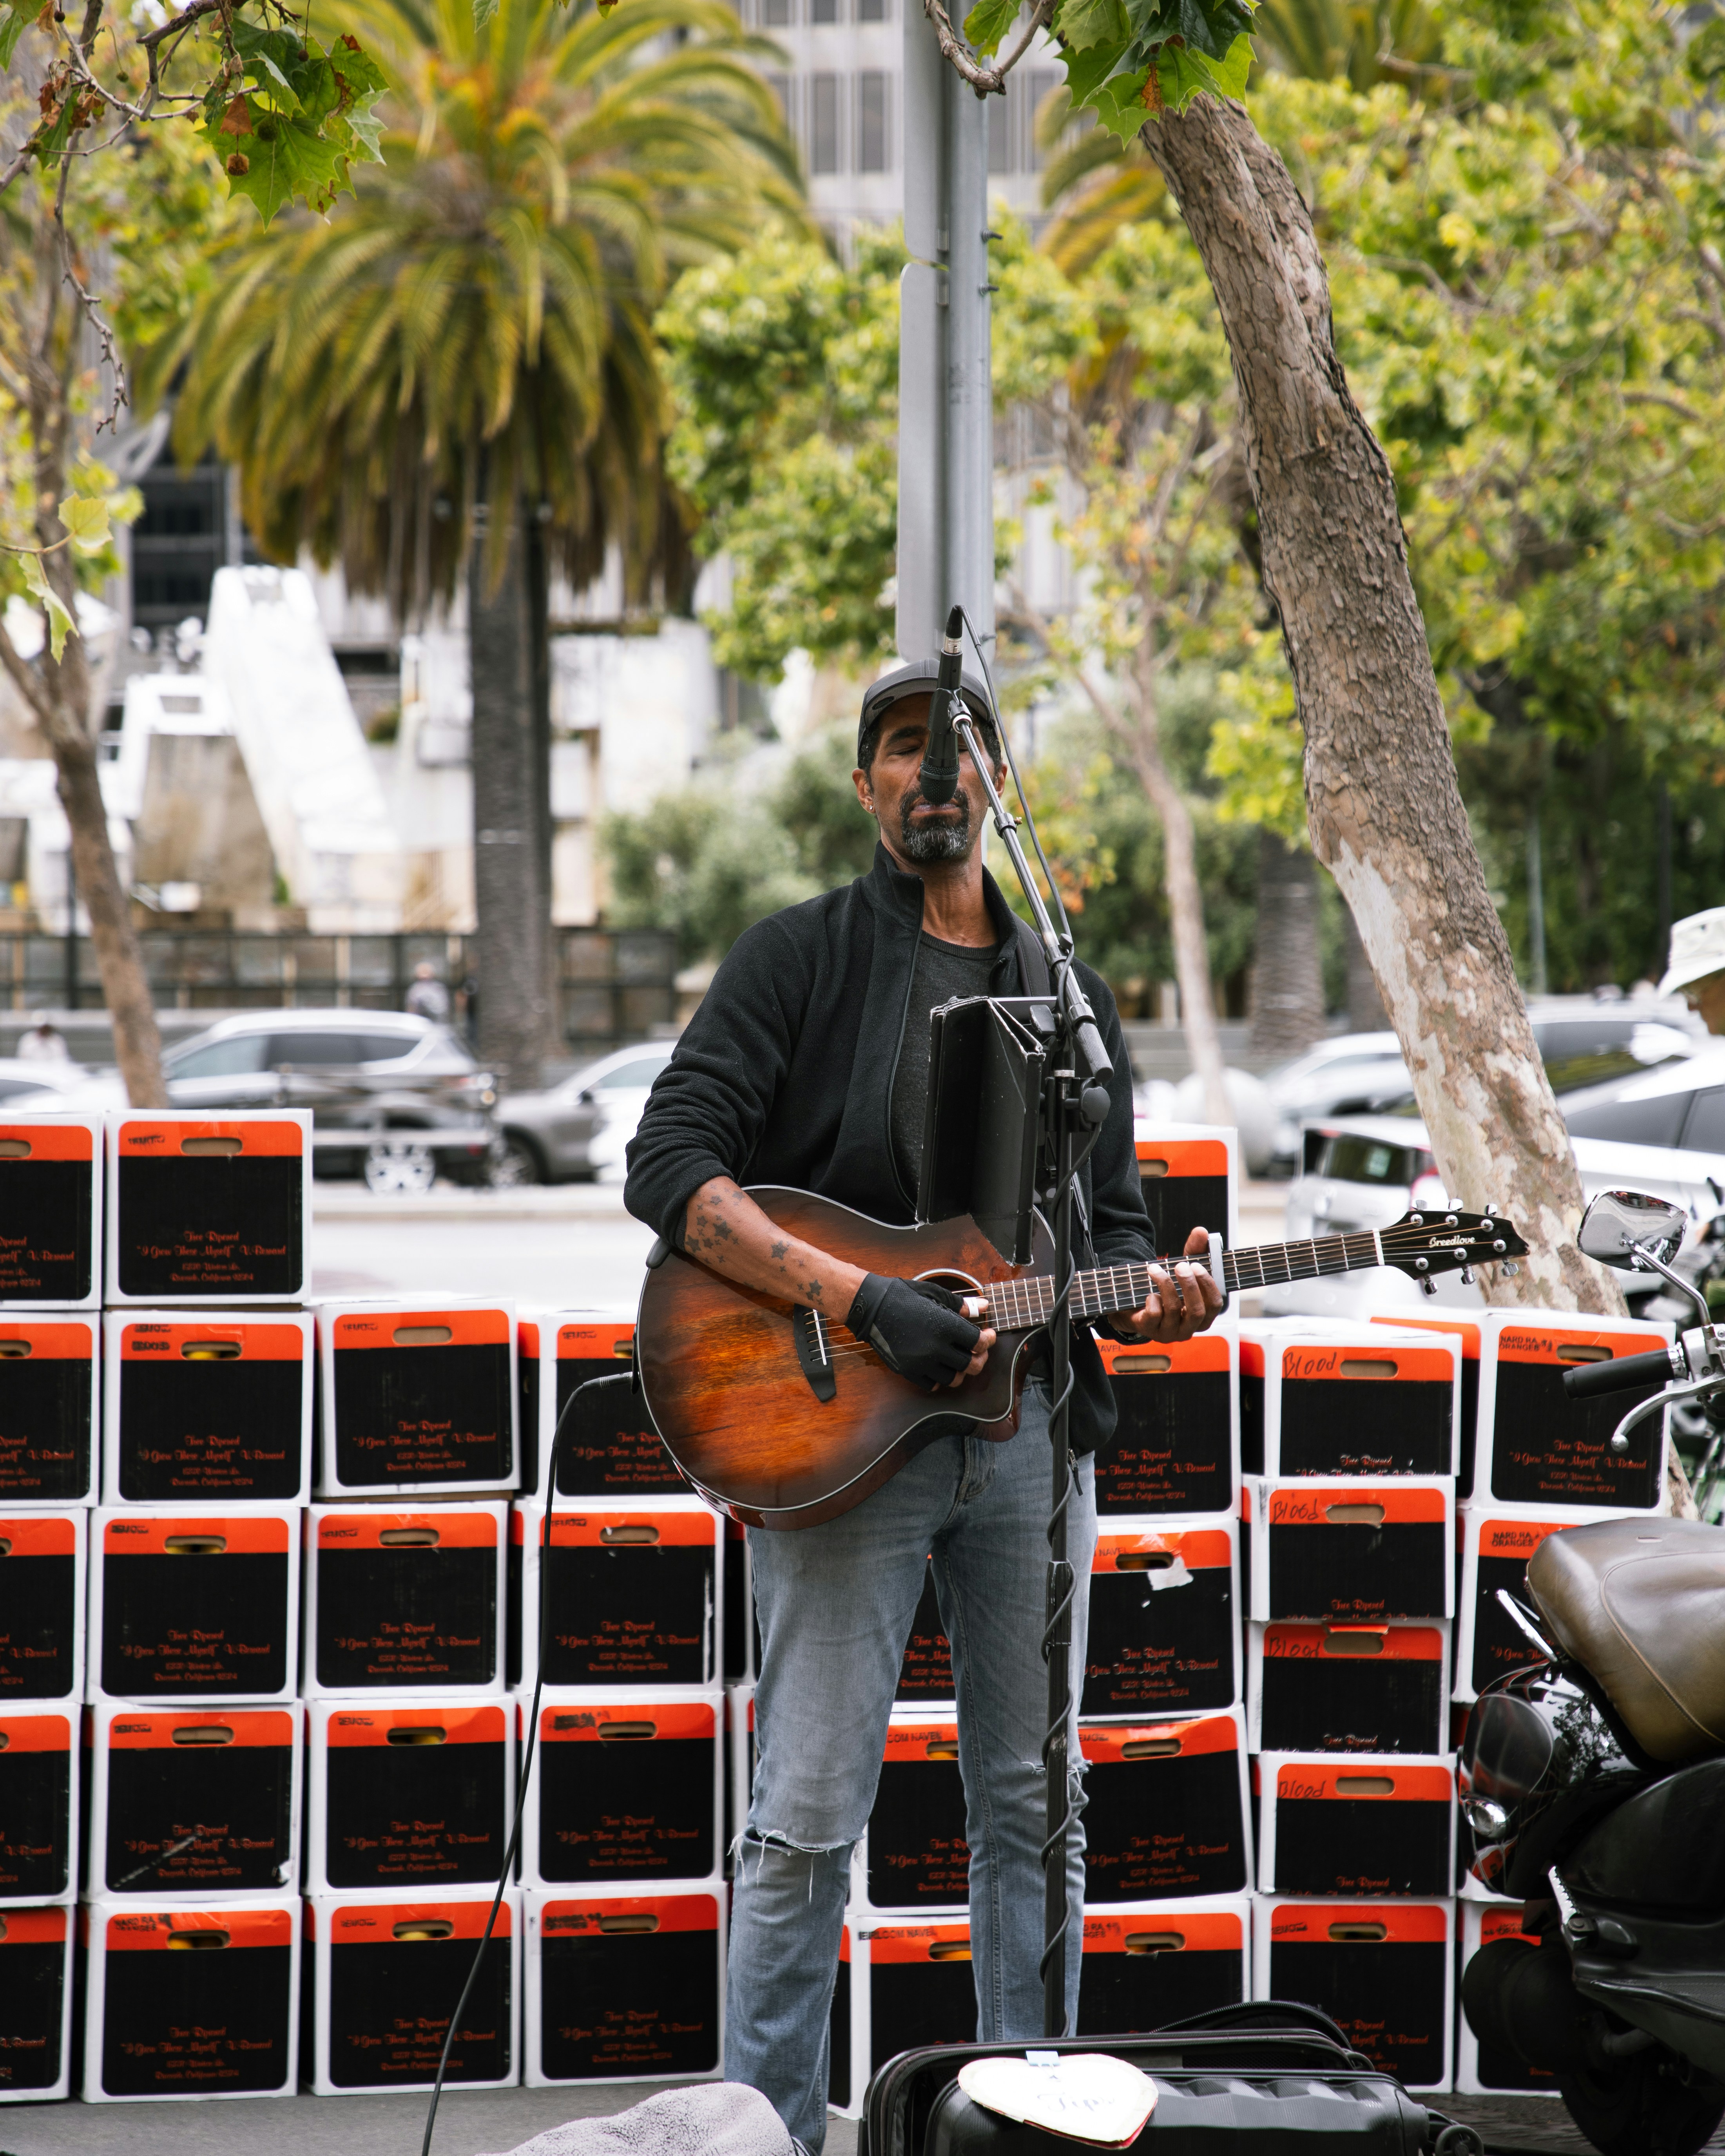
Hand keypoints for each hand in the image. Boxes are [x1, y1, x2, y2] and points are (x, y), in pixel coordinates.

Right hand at [847, 1274, 996, 1389]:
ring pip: (954, 1379)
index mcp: (945, 1326)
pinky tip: (940, 1366)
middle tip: (979, 1351)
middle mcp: (935, 1348)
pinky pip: (932, 1384)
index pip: (978, 1342)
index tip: (988, 1334)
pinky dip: (940, 1378)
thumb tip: (984, 1306)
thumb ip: (962, 1305)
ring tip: (961, 1361)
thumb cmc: (904, 1296)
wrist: (871, 1307)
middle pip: (971, 1365)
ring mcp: (921, 1362)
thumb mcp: (936, 1294)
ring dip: (962, 1371)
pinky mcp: (908, 1371)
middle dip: (980, 1358)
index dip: (988, 1340)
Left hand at [1115, 1226, 1223, 1341]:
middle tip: (1180, 1266)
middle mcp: (1189, 1328)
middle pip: (1196, 1310)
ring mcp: (1170, 1332)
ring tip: (1155, 1268)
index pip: (1216, 1305)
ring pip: (1173, 1309)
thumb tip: (1201, 1231)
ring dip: (1165, 1284)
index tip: (1196, 1265)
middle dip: (1189, 1285)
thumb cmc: (1167, 1290)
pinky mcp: (1150, 1331)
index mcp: (1203, 1316)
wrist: (1136, 1307)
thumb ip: (1194, 1250)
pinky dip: (1152, 1299)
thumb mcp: (1182, 1269)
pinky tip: (1149, 1293)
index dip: (1208, 1285)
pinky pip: (1154, 1315)